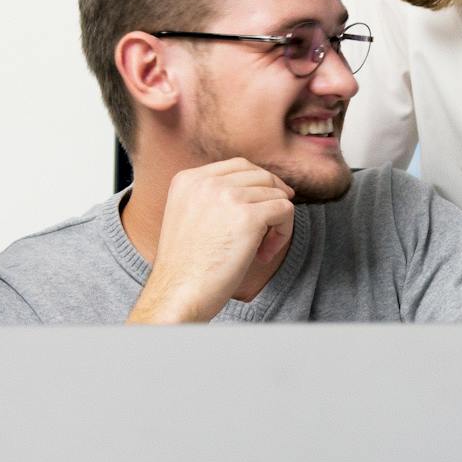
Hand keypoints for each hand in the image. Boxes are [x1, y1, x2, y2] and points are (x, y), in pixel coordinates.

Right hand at [129, 158, 294, 322]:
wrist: (177, 295)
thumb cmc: (186, 268)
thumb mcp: (189, 218)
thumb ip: (212, 198)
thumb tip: (259, 189)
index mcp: (187, 179)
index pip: (238, 166)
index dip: (258, 184)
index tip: (264, 207)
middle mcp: (205, 181)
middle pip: (260, 175)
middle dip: (272, 199)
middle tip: (269, 229)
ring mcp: (227, 196)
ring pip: (276, 193)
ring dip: (277, 221)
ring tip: (261, 249)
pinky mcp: (248, 216)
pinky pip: (284, 210)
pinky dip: (283, 232)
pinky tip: (264, 255)